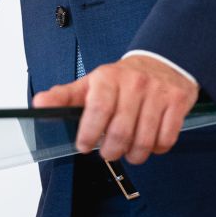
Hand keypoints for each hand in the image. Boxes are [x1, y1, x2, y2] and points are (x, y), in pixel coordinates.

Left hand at [32, 56, 198, 164]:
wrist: (162, 61)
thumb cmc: (121, 79)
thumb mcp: (90, 84)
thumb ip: (64, 96)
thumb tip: (38, 105)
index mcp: (107, 78)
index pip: (97, 109)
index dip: (89, 133)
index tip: (84, 146)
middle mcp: (134, 83)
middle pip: (121, 131)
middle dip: (111, 151)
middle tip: (108, 153)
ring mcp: (157, 93)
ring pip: (144, 139)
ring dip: (135, 154)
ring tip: (128, 152)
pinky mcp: (177, 102)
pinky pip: (166, 138)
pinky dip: (157, 149)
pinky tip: (150, 144)